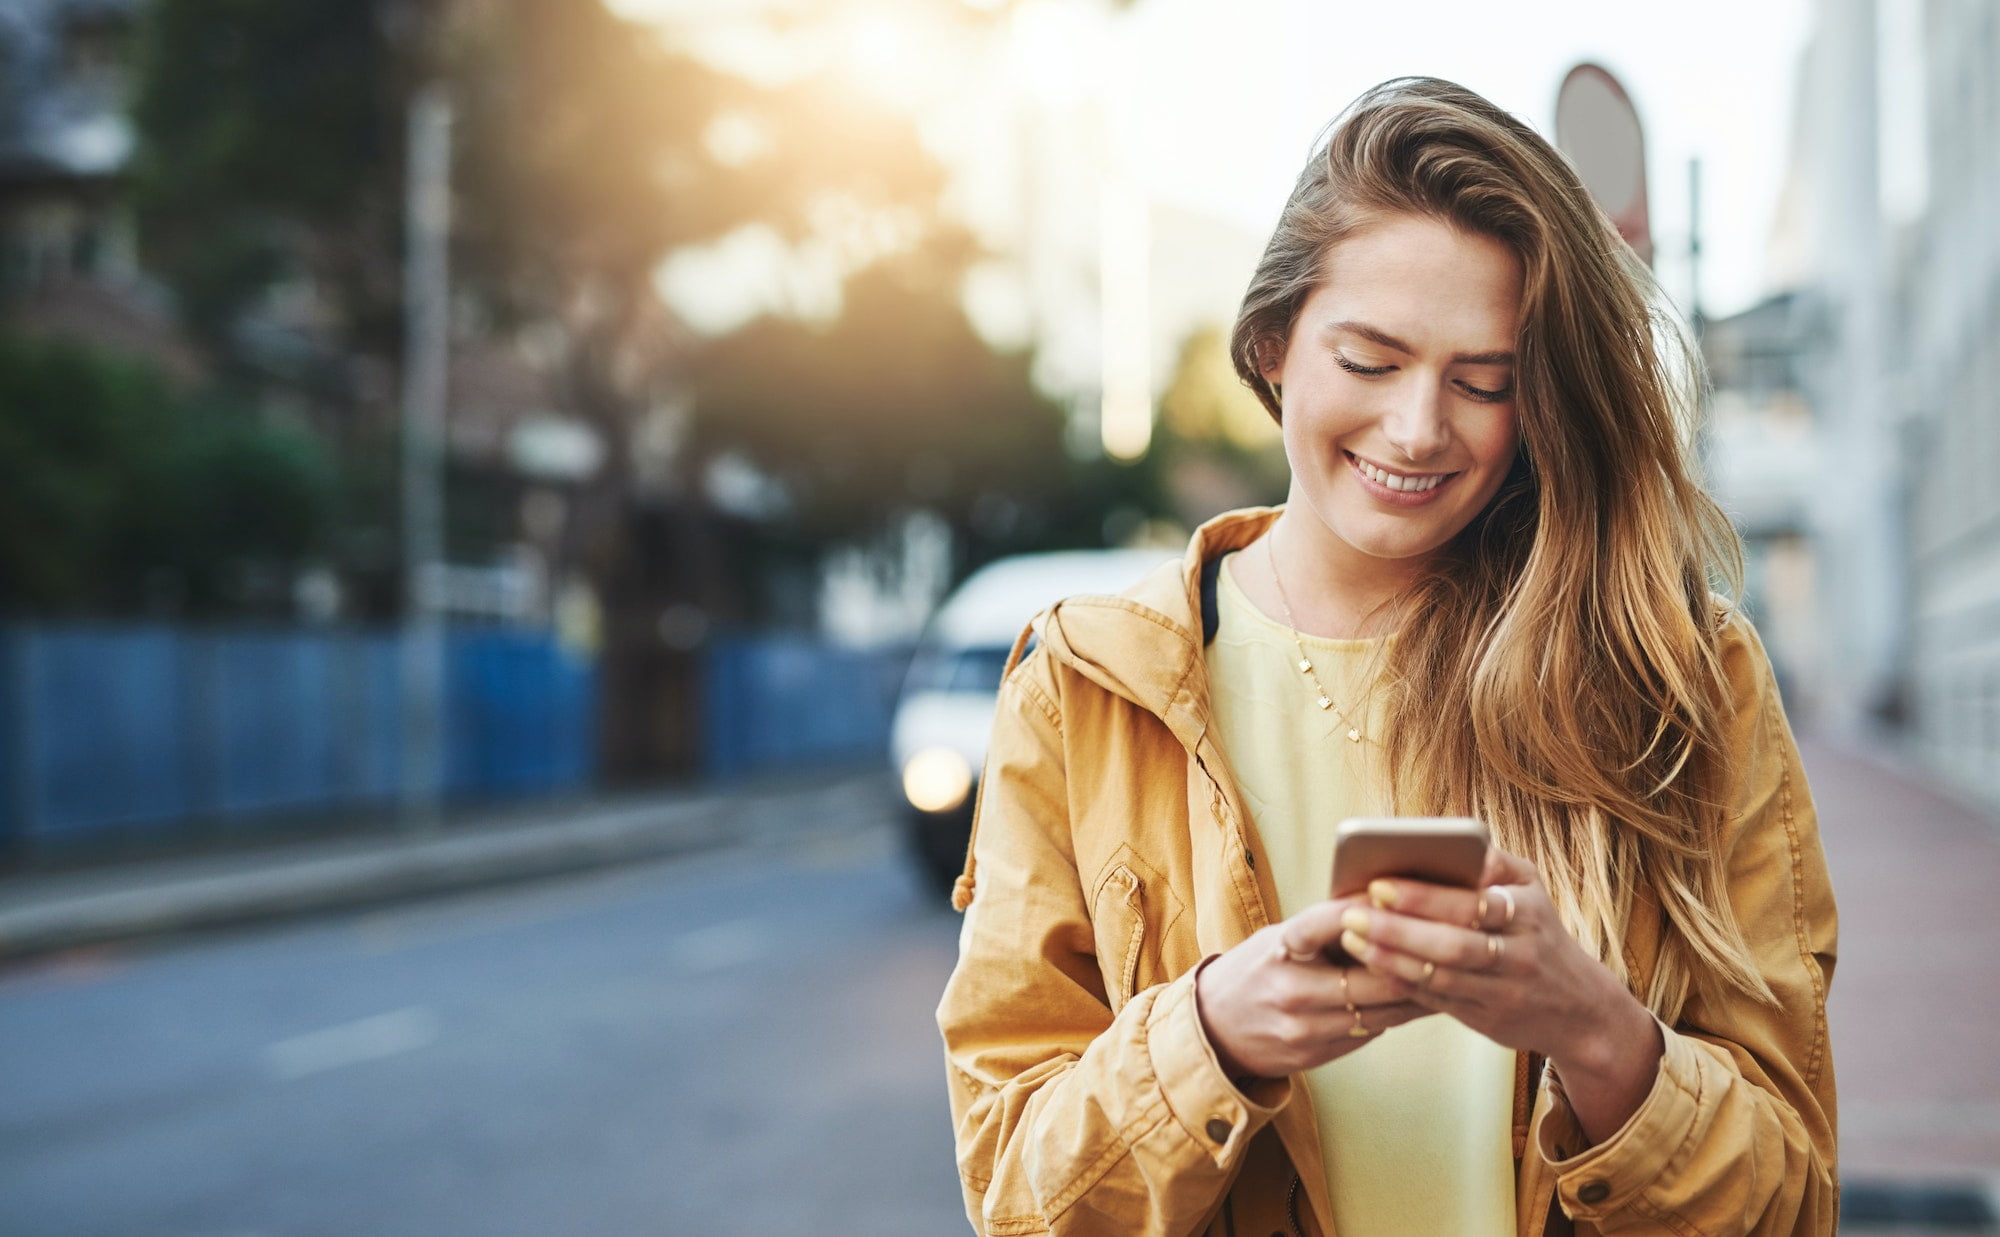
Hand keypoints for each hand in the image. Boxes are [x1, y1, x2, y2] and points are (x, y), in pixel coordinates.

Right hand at [1195, 896, 1430, 1079]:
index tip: (1403, 897)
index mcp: (1279, 949)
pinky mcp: (1314, 1055)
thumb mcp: (1278, 940)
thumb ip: (1323, 929)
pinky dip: (1398, 1014)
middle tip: (1452, 944)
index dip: (1368, 909)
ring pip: (1380, 1010)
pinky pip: (1370, 1032)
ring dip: (1418, 993)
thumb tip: (1386, 906)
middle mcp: (1291, 990)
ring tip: (1450, 973)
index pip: (1327, 921)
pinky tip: (1421, 1001)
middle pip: (1373, 977)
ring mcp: (1303, 1027)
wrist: (1213, 1029)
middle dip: (1414, 960)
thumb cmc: (1258, 971)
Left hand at [1337, 846, 1663, 1141]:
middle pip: (1452, 944)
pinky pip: (1438, 1000)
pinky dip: (1403, 983)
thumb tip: (1452, 838)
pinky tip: (1372, 967)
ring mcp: (1503, 990)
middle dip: (1397, 929)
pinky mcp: (1486, 1017)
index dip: (1424, 896)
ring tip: (1351, 939)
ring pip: (1441, 976)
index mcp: (1528, 912)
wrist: (1580, 1008)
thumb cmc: (1540, 932)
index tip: (1378, 885)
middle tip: (1352, 914)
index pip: (1472, 903)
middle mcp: (1519, 954)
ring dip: (1392, 958)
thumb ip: (1494, 863)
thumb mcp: (1532, 889)